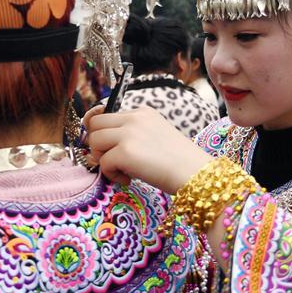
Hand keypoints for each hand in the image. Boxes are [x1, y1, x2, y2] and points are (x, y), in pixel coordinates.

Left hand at [86, 106, 210, 192]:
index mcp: (142, 112)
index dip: (102, 133)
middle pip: (94, 124)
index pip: (105, 114)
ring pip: (94, 141)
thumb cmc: (179, 162)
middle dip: (97, 145)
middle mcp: (134, 118)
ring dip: (103, 159)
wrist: (197, 175)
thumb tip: (97, 149)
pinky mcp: (125, 152)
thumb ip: (129, 136)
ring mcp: (129, 134)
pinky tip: (129, 179)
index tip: (107, 148)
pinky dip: (112, 175)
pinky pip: (103, 163)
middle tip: (113, 161)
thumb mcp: (154, 137)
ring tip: (123, 170)